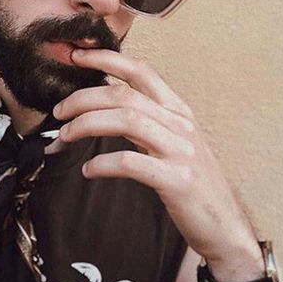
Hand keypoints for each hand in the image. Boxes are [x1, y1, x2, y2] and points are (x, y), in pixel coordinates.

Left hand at [54, 48, 263, 281]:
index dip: (107, 58)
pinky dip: (102, 163)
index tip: (76, 55)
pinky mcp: (177, 180)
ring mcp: (181, 151)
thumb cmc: (191, 183)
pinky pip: (131, 163)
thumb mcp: (173, 143)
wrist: (224, 227)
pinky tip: (88, 170)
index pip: (141, 71)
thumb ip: (146, 122)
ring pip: (126, 120)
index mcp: (178, 111)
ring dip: (86, 125)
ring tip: (64, 136)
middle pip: (124, 95)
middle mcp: (180, 124)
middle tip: (58, 111)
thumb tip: (101, 110)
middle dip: (83, 98)